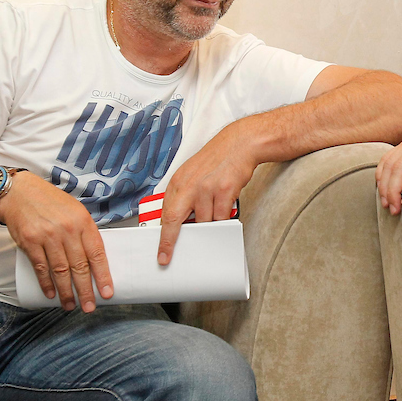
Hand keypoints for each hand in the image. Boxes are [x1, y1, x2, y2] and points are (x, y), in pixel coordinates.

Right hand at [0, 173, 112, 312]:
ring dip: (66, 291)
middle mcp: (67, 230)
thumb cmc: (51, 202)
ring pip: (60, 270)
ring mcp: (47, 236)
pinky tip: (51, 294)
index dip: (103, 275)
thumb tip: (96, 259)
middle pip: (79, 266)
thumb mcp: (76, 211)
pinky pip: (40, 267)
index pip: (97, 253)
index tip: (107, 292)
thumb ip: (85, 233)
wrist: (20, 192)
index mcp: (83, 222)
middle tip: (89, 307)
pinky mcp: (29, 242)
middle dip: (85, 290)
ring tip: (71, 305)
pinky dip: (46, 283)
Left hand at [157, 122, 257, 264]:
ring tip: (215, 213)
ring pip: (204, 222)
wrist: (240, 144)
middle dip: (170, 242)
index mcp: (178, 182)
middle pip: (174, 220)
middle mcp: (189, 185)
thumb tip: (179, 221)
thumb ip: (184, 196)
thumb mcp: (191, 174)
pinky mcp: (224, 191)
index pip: (165, 213)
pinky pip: (222, 217)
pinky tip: (225, 212)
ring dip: (209, 225)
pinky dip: (223, 220)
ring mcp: (206, 188)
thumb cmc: (217, 160)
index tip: (161, 251)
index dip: (162, 236)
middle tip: (167, 256)